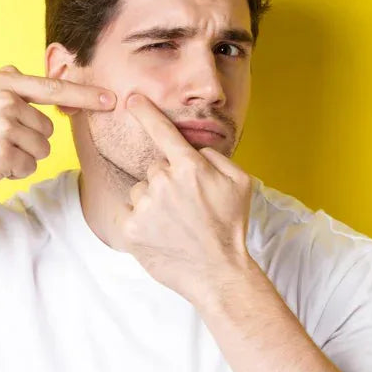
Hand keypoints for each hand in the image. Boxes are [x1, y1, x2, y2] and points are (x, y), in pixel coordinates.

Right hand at [0, 64, 115, 200]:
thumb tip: (44, 80)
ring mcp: (2, 126)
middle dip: (29, 140)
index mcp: (0, 81)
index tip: (111, 99)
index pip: (53, 88)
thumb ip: (9, 86)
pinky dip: (13, 171)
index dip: (85, 95)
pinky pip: (29, 166)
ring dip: (22, 157)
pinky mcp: (1, 153)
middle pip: (48, 128)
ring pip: (41, 149)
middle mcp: (3, 100)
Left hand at [116, 92, 255, 301]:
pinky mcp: (130, 228)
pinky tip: (161, 234)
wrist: (218, 271)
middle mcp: (164, 181)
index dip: (145, 112)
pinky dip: (141, 221)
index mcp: (190, 167)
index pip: (162, 131)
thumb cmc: (231, 227)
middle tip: (187, 207)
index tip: (132, 99)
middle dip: (167, 181)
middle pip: (155, 168)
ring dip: (152, 201)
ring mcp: (145, 206)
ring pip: (140, 190)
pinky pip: (129, 212)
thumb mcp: (241, 183)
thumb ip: (216, 157)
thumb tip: (194, 150)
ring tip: (174, 223)